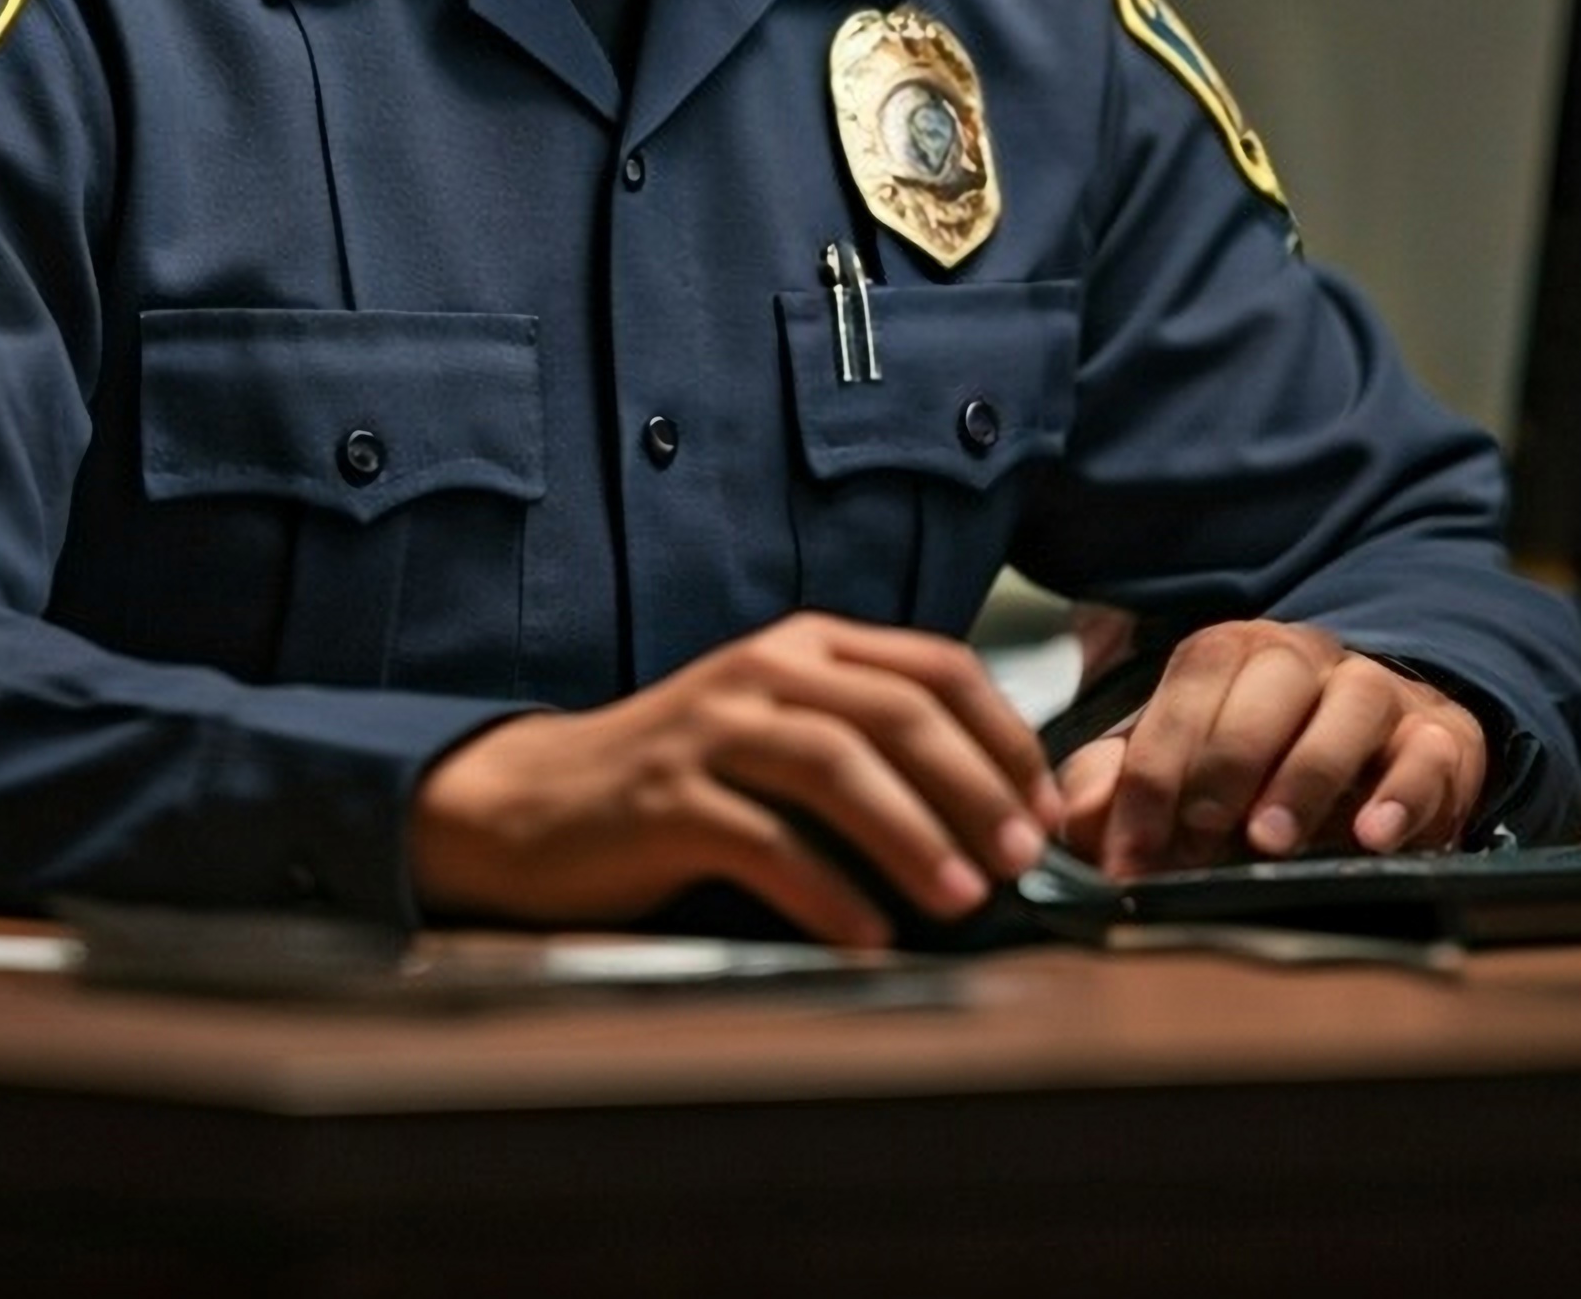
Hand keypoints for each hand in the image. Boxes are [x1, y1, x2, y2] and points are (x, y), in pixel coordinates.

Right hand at [407, 613, 1063, 944]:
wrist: (537, 803)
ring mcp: (709, 731)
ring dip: (913, 836)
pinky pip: (764, 841)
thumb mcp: (780, 731)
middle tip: (1019, 858)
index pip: (936, 667)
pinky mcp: (665, 799)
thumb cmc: (683, 779)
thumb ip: (870, 743)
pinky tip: (868, 933)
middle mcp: (761, 671)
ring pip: (835, 766)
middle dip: (974, 788)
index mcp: (804, 646)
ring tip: (963, 898)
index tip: (1044, 808)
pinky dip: (827, 891)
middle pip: (896, 713)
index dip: (1003, 736)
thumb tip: (997, 813)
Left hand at [1057, 620, 1486, 873]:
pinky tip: (1371, 839)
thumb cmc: (1261, 771)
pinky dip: (1402, 795)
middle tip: (1199, 838)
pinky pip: (1431, 752)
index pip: (1188, 690)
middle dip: (1224, 763)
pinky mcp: (1442, 739)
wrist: (1378, 760)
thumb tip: (1071, 815)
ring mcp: (1380, 692)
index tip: (1131, 854)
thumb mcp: (1185, 773)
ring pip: (1351, 703)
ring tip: (1271, 841)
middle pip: (1268, 680)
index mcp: (1235, 654)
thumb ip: (1121, 787)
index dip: (1153, 772)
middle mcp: (1308, 658)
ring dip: (1306, 774)